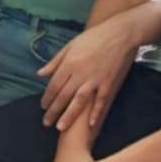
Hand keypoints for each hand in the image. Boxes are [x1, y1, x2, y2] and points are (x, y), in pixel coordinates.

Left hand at [37, 16, 136, 130]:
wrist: (120, 34)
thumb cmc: (94, 37)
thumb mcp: (71, 45)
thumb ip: (55, 61)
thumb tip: (40, 73)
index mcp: (69, 63)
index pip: (54, 85)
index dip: (47, 97)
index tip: (43, 106)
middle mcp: (80, 73)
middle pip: (63, 96)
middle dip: (53, 111)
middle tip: (46, 122)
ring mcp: (95, 79)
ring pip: (78, 102)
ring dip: (69, 116)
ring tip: (60, 127)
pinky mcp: (108, 83)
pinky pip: (100, 101)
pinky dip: (96, 113)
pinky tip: (91, 125)